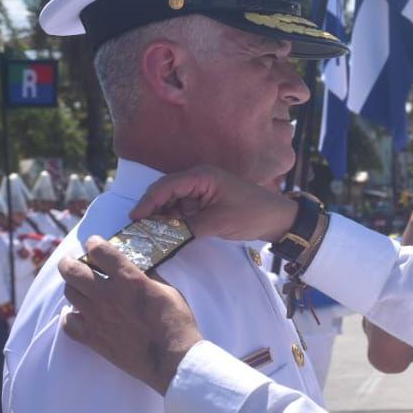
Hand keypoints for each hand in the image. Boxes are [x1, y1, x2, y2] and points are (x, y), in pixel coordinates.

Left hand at [58, 237, 201, 394]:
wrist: (173, 360)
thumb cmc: (176, 323)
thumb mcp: (168, 290)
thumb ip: (148, 276)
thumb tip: (137, 268)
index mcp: (129, 279)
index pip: (99, 251)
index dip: (94, 243)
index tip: (94, 244)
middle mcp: (107, 295)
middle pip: (72, 271)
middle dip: (69, 262)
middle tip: (72, 263)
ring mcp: (97, 317)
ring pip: (69, 294)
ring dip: (73, 287)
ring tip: (80, 288)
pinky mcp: (93, 338)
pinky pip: (68, 323)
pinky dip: (70, 316)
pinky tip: (80, 314)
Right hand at [130, 165, 297, 242]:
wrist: (278, 219)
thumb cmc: (252, 214)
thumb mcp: (218, 222)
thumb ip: (188, 228)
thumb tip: (163, 237)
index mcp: (202, 176)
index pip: (166, 186)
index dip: (147, 202)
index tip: (134, 218)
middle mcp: (199, 179)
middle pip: (165, 192)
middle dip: (151, 209)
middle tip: (137, 229)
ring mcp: (202, 191)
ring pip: (172, 202)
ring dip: (161, 217)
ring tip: (148, 234)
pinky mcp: (205, 203)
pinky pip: (183, 210)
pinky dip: (174, 221)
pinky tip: (166, 233)